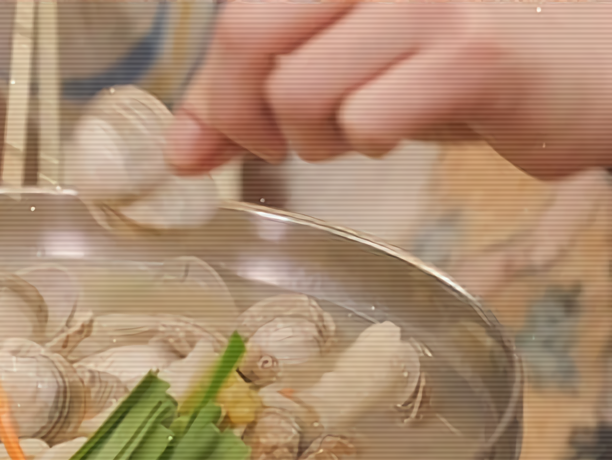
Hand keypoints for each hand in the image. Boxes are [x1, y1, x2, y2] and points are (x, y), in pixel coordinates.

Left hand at [167, 2, 611, 179]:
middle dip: (243, 115)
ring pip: (302, 88)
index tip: (222, 135)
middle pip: (248, 34)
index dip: (215, 87)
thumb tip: (180, 152)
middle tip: (277, 144)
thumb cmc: (456, 59)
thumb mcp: (345, 61)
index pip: (238, 14)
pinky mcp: (473, 52)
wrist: (584, 65)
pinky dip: (369, 144)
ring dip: (315, 138)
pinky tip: (403, 128)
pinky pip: (368, 120)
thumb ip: (257, 93)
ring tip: (358, 131)